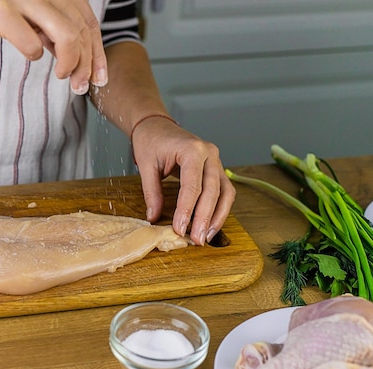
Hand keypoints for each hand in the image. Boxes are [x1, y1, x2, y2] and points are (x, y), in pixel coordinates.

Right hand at [0, 0, 107, 93]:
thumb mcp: (32, 18)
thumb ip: (55, 29)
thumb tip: (84, 57)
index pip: (86, 18)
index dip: (97, 50)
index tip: (99, 75)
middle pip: (80, 28)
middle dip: (87, 62)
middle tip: (82, 84)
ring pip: (65, 33)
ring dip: (70, 62)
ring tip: (64, 76)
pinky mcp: (0, 11)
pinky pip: (32, 43)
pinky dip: (35, 55)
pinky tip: (31, 55)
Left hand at [131, 117, 235, 245]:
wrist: (156, 125)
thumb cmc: (151, 141)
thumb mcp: (146, 165)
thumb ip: (151, 192)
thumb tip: (154, 217)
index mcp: (192, 150)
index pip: (193, 185)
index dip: (187, 210)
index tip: (180, 229)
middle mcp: (210, 154)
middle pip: (212, 191)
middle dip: (205, 218)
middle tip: (197, 240)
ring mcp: (216, 160)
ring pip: (225, 193)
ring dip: (218, 217)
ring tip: (207, 237)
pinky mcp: (217, 168)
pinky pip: (224, 191)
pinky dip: (220, 209)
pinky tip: (211, 224)